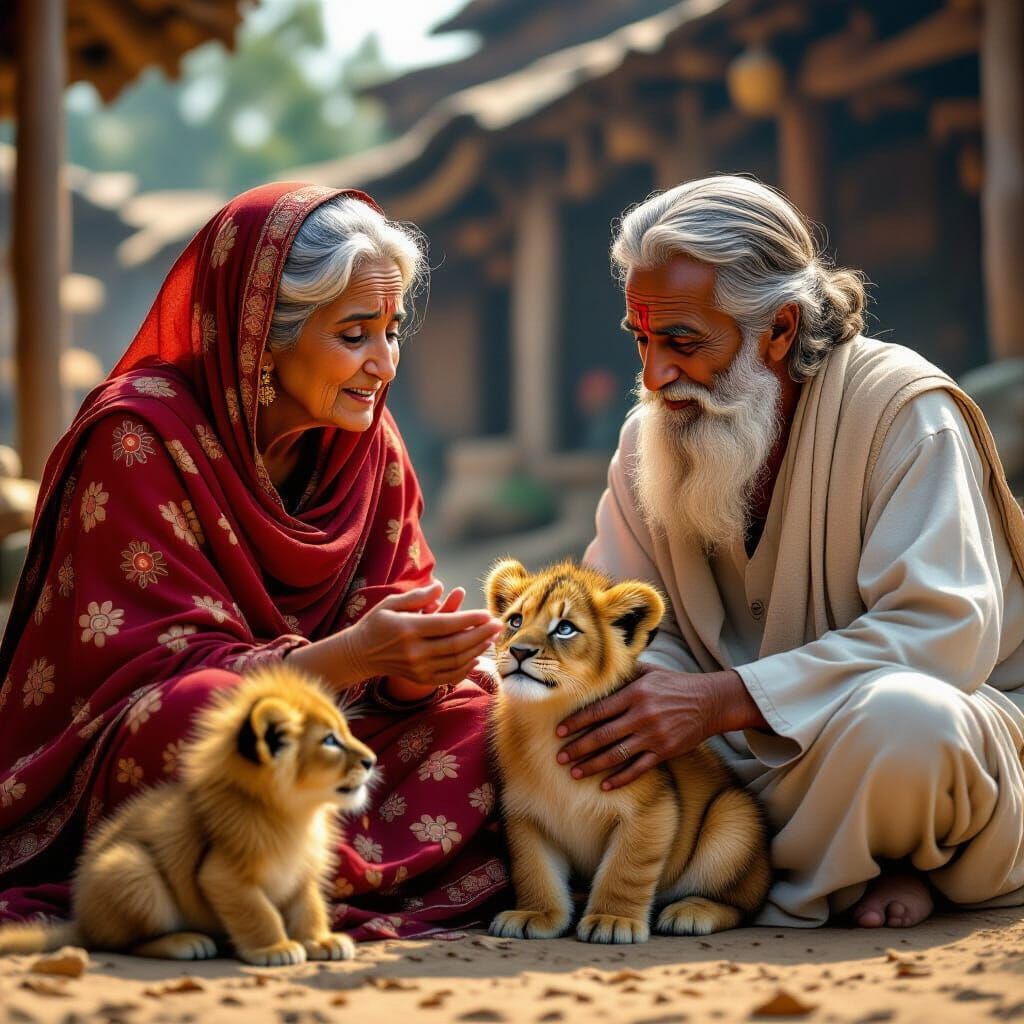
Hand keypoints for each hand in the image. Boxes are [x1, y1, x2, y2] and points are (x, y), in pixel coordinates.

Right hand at [343, 581, 503, 688]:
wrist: (360, 654)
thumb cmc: (377, 623)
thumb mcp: (391, 603)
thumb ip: (418, 596)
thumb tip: (441, 586)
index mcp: (408, 629)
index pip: (446, 625)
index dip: (470, 620)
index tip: (487, 614)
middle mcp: (414, 651)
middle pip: (456, 645)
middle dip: (481, 634)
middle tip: (499, 625)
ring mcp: (418, 668)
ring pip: (456, 662)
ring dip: (478, 650)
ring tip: (492, 638)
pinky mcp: (420, 679)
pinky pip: (450, 676)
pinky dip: (466, 668)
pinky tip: (477, 657)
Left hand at [554, 667, 759, 790]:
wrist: (710, 701)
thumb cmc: (675, 684)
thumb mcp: (650, 671)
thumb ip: (624, 673)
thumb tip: (598, 670)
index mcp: (635, 693)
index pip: (598, 710)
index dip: (576, 722)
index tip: (559, 731)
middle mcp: (642, 715)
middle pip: (603, 735)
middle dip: (578, 748)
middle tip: (560, 757)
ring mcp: (654, 735)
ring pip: (617, 755)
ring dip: (593, 766)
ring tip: (574, 773)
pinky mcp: (665, 751)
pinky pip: (639, 768)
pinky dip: (621, 779)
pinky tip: (605, 786)